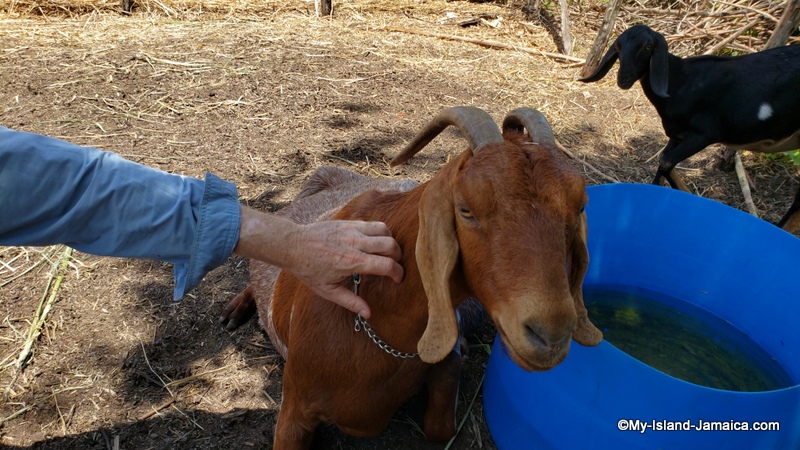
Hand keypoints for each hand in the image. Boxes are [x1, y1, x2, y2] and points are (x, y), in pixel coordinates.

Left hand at [233, 206, 402, 317]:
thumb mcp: (328, 291)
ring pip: (386, 230)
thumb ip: (350, 302)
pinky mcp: (349, 222)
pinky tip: (375, 242)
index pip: (387, 265)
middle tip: (394, 265)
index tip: (398, 279)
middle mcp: (356, 243)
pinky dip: (381, 232)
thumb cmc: (309, 270)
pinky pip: (373, 224)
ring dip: (391, 242)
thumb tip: (368, 314)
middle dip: (399, 257)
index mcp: (352, 262)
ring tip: (387, 252)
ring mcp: (353, 230)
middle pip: (391, 245)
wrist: (293, 245)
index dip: (398, 273)